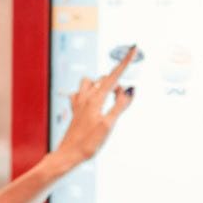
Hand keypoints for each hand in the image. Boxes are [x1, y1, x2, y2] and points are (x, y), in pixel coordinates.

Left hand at [51, 45, 138, 170]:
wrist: (68, 155)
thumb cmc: (88, 143)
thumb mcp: (108, 125)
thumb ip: (120, 106)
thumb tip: (129, 89)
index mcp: (95, 99)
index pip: (114, 76)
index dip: (125, 61)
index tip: (134, 48)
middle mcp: (86, 97)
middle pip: (105, 79)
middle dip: (117, 83)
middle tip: (123, 99)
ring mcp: (79, 103)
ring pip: (91, 83)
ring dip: (101, 85)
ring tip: (108, 99)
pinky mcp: (75, 110)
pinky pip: (81, 93)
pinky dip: (89, 93)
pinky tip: (91, 102)